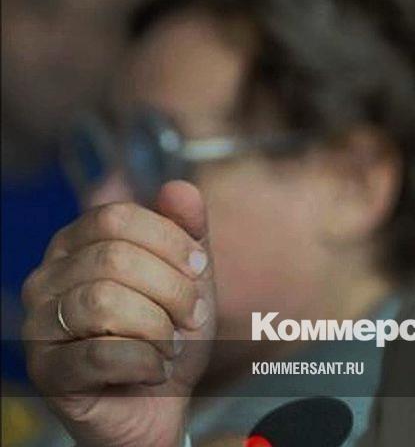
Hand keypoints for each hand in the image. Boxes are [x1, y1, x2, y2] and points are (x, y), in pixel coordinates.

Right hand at [22, 181, 215, 446]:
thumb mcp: (190, 276)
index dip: (169, 242)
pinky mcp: (48, 373)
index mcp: (77, 244)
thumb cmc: (170, 333)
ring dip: (158, 328)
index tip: (200, 270)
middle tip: (191, 317)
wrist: (163, 401)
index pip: (116, 218)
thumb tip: (179, 188)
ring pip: (104, 303)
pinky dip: (146, 363)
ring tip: (170, 345)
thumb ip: (188, 231)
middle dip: (172, 290)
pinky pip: (100, 355)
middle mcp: (47, 279)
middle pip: (113, 259)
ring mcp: (39, 326)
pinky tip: (155, 370)